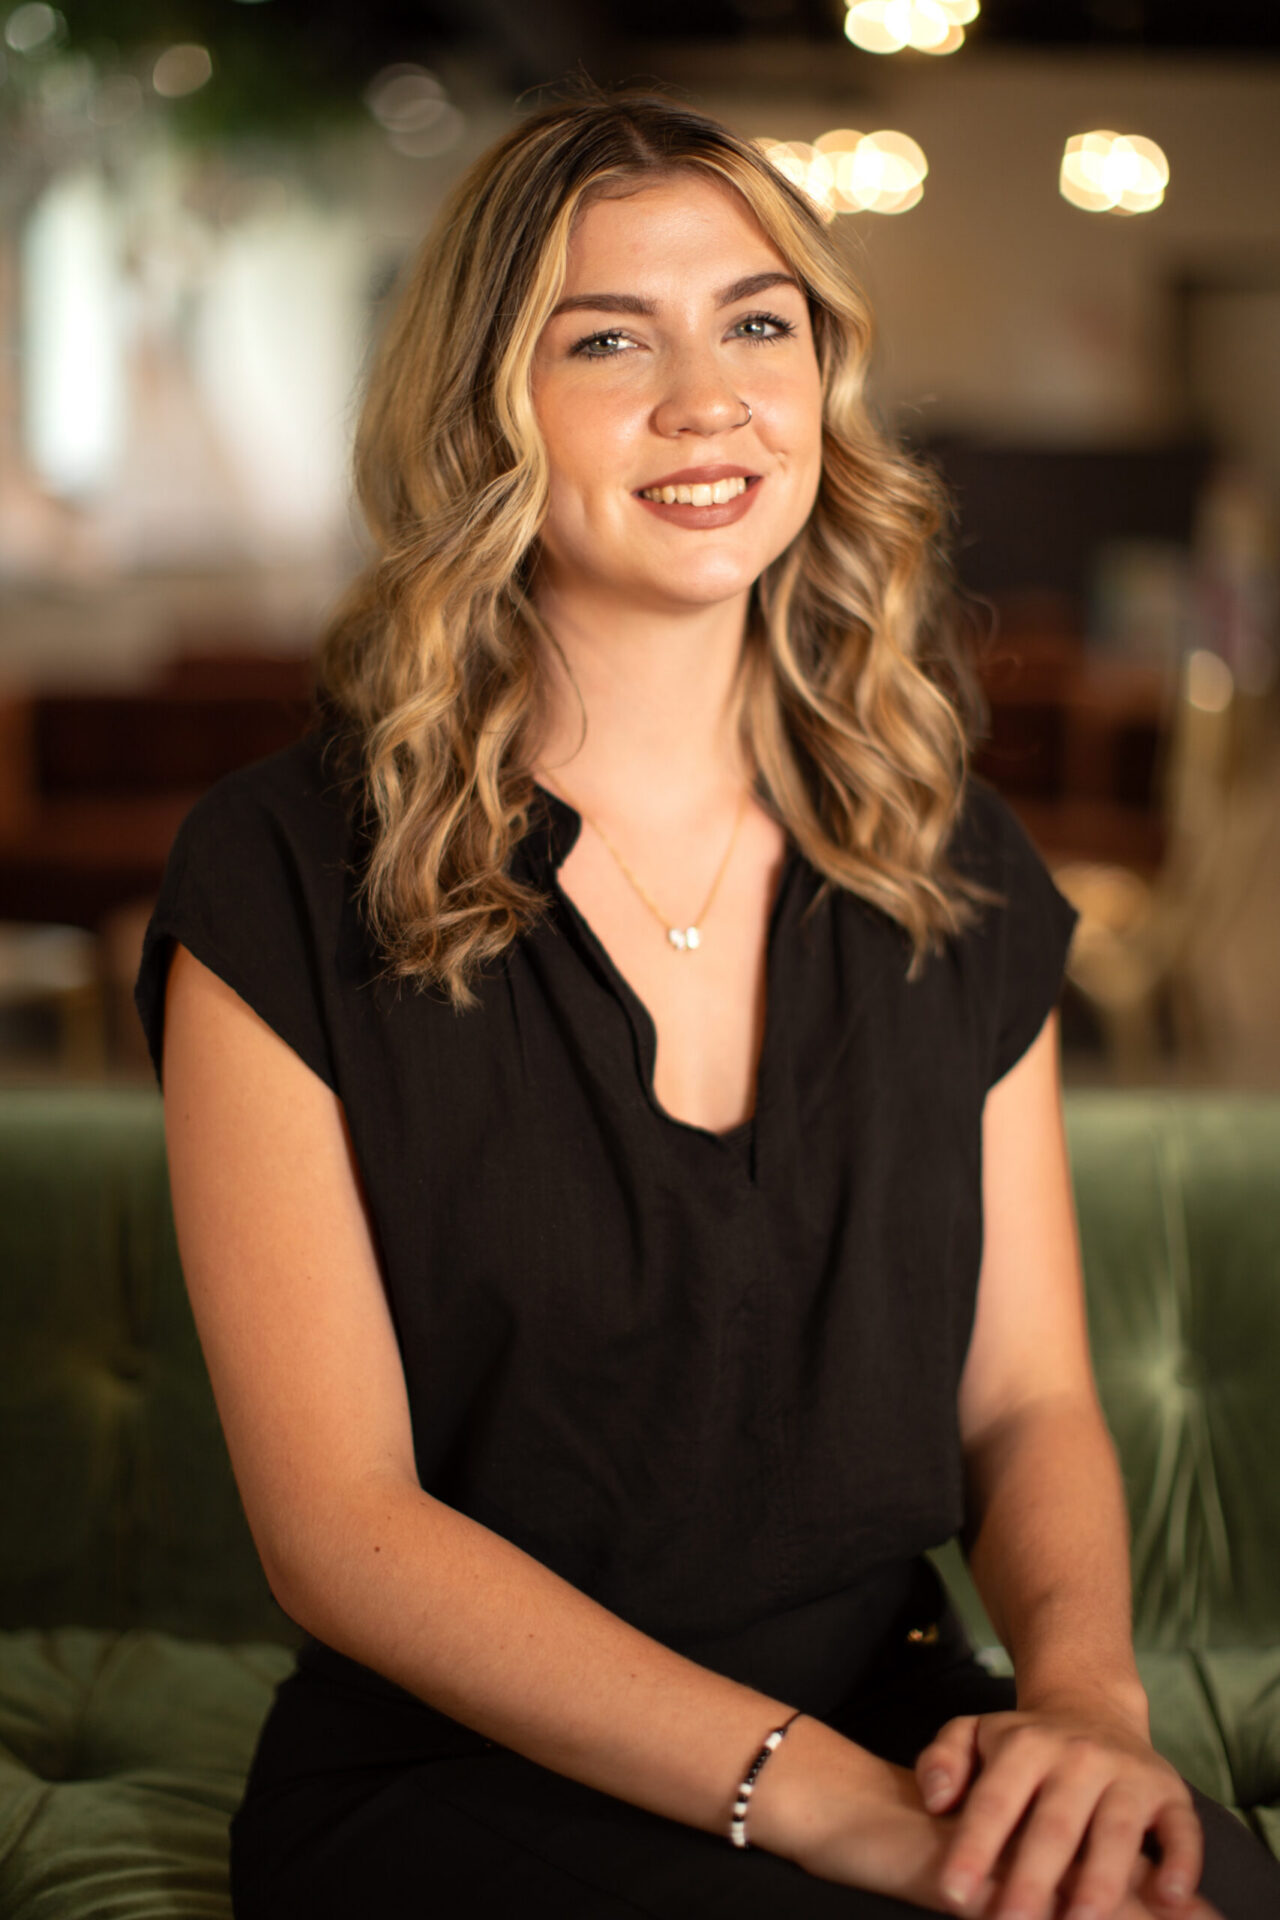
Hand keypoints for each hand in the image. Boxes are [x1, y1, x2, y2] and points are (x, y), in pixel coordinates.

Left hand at [914, 1700, 1205, 1919]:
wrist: (1091, 1707)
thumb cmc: (1022, 1745)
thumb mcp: (972, 1734)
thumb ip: (942, 1760)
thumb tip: (934, 1801)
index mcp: (1024, 1745)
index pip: (995, 1800)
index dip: (973, 1847)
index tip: (953, 1894)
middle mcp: (1078, 1756)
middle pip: (1055, 1823)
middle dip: (1033, 1878)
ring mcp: (1127, 1773)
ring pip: (1116, 1829)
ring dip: (1102, 1880)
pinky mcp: (1170, 1792)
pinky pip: (1182, 1829)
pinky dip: (1181, 1863)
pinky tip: (1169, 1899)